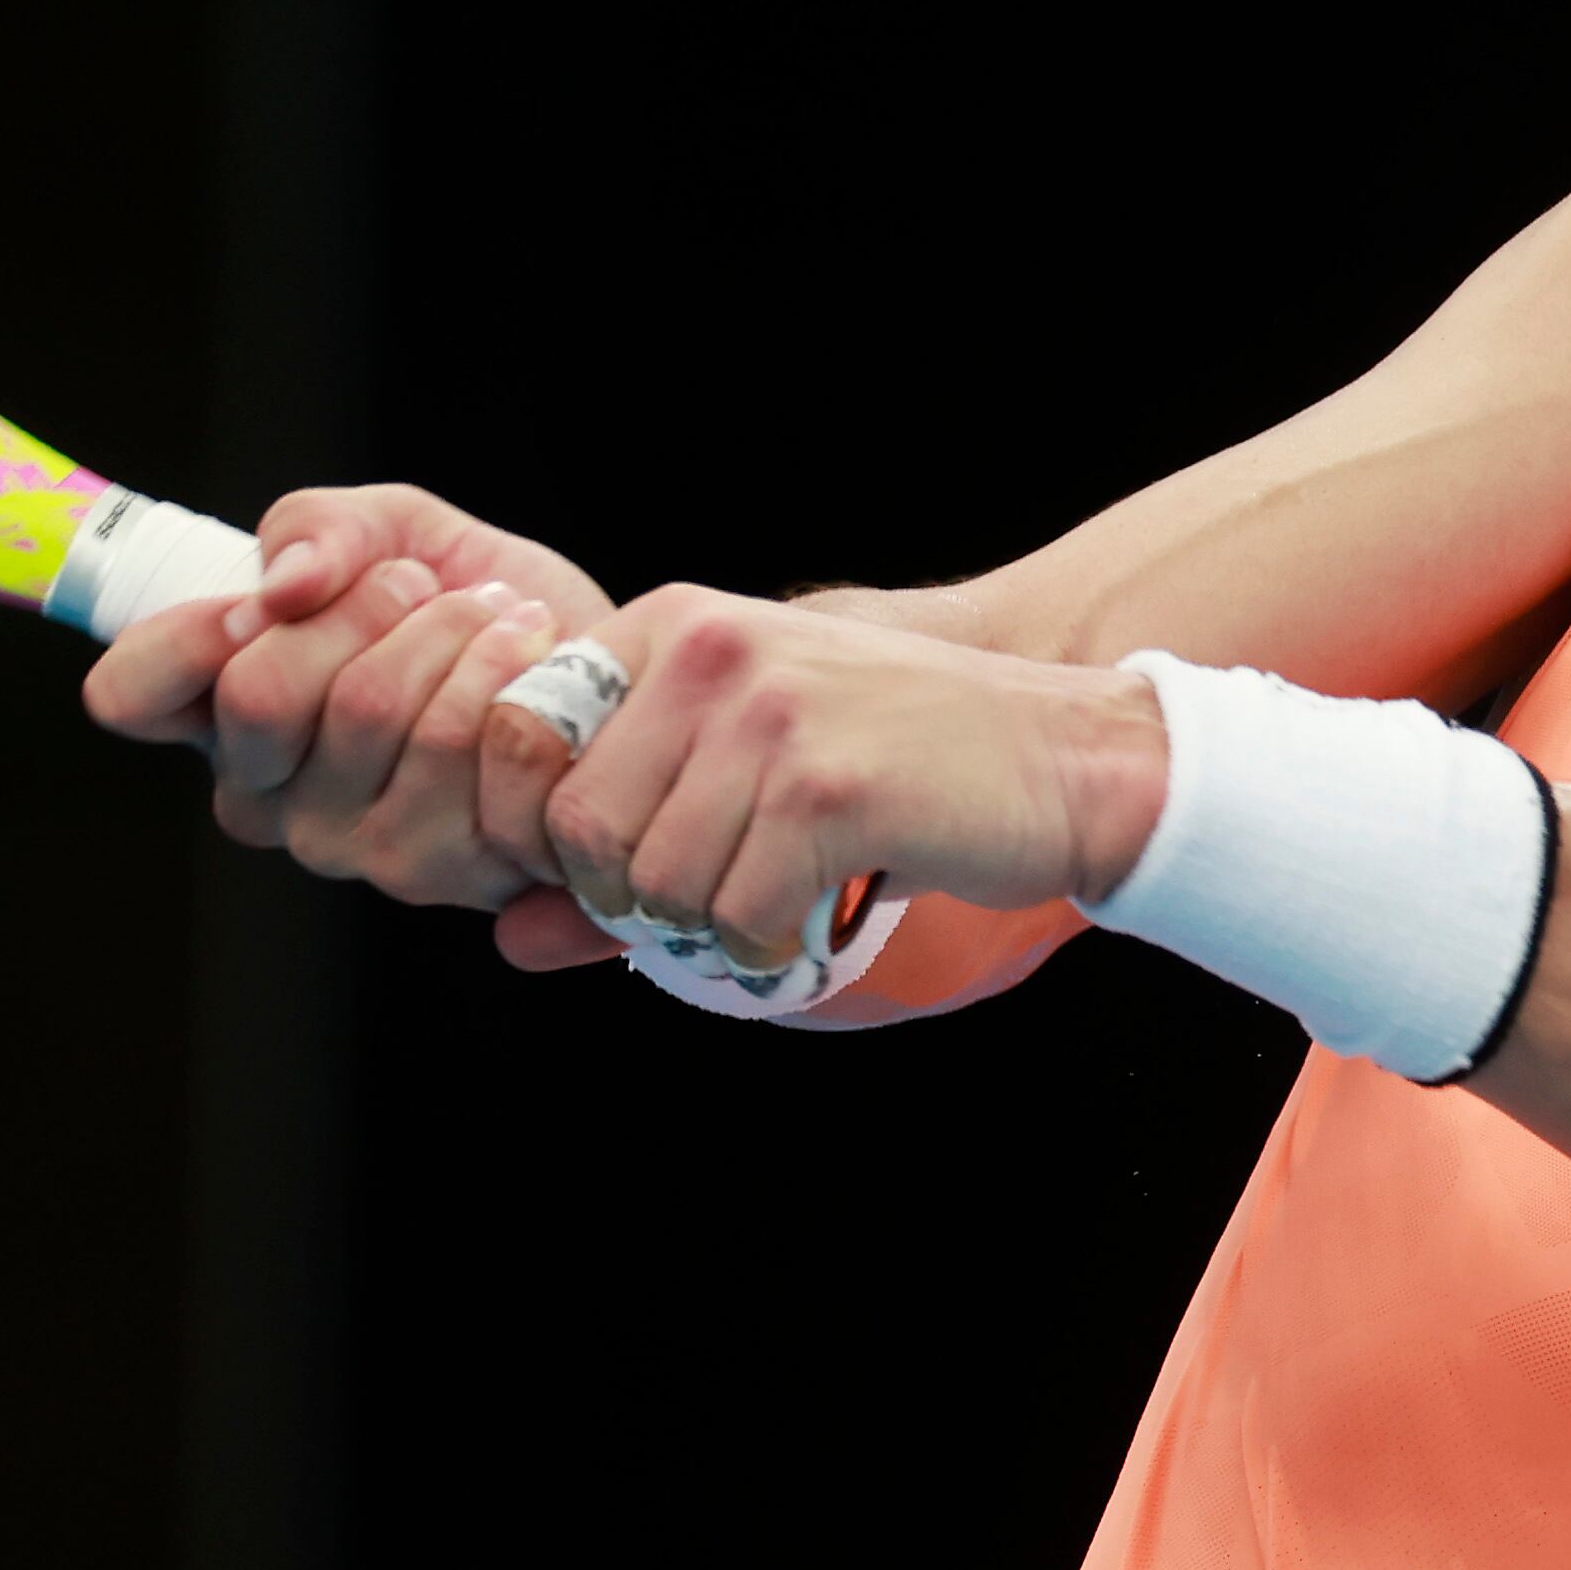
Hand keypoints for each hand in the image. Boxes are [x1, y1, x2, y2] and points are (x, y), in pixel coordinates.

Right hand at [81, 483, 614, 907]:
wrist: (606, 672)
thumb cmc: (479, 609)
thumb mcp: (394, 529)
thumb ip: (321, 526)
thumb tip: (286, 581)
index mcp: (225, 719)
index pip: (129, 693)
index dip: (189, 631)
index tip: (273, 593)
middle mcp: (269, 800)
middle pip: (258, 690)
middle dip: (363, 604)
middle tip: (423, 588)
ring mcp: (352, 847)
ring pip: (368, 706)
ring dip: (454, 629)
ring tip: (498, 619)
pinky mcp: (445, 872)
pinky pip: (464, 744)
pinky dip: (513, 670)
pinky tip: (535, 666)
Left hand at [470, 584, 1171, 977]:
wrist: (1065, 760)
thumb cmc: (902, 767)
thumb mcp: (748, 774)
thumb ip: (622, 848)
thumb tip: (505, 938)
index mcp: (675, 625)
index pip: (525, 744)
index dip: (555, 838)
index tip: (631, 865)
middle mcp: (711, 649)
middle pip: (581, 829)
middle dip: (634, 897)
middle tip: (718, 895)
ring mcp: (769, 713)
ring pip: (655, 884)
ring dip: (713, 924)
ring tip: (783, 892)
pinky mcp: (825, 785)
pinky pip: (736, 914)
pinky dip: (771, 944)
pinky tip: (818, 911)